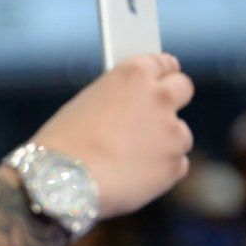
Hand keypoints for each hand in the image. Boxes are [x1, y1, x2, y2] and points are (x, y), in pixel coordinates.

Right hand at [31, 54, 193, 217]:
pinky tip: (130, 176)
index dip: (161, 73)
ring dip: (161, 143)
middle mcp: (159, 97)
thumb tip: (132, 108)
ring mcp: (173, 132)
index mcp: (133, 74)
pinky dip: (159, 171)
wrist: (62, 182)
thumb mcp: (86, 105)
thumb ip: (119, 99)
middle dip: (171, 101)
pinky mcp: (175, 164)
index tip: (160, 80)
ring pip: (179, 134)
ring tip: (125, 159)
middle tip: (154, 116)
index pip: (163, 63)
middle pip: (183, 89)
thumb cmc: (63, 145)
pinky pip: (175, 165)